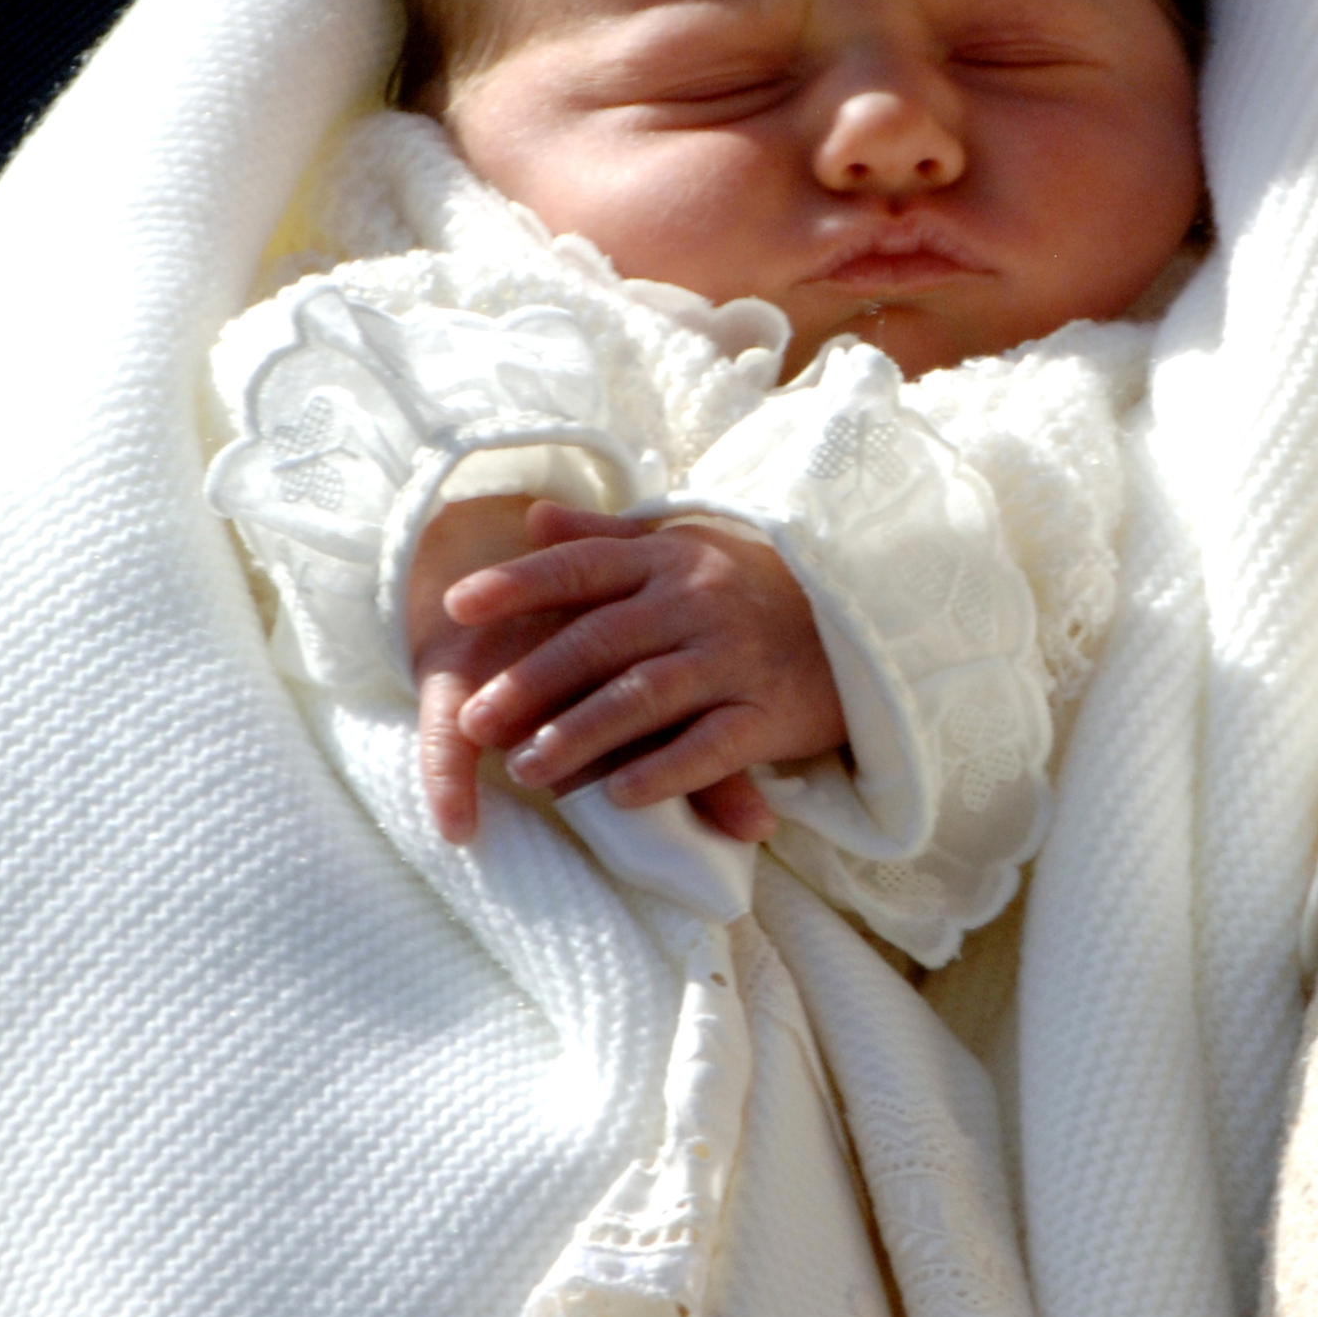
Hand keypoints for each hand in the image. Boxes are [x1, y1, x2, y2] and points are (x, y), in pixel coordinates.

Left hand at [414, 499, 846, 844]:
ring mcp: (734, 660)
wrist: (861, 621)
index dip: (518, 584)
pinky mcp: (768, 716)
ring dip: (579, 736)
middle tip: (473, 720)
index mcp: (669, 560)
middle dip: (532, 683)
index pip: (581, 566)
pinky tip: (617, 798)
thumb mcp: (682, 548)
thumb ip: (605, 540)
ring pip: (644, 697)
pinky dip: (662, 772)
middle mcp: (697, 604)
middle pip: (600, 641)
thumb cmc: (750, 587)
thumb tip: (531, 518)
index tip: (456, 606)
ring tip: (525, 770)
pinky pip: (709, 747)